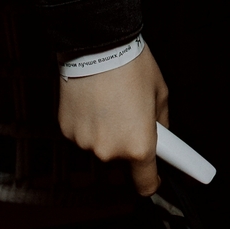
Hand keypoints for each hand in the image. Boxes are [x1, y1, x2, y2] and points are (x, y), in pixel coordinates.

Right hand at [57, 44, 169, 195]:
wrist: (96, 45)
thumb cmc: (132, 65)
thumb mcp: (160, 92)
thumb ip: (162, 122)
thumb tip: (162, 134)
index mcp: (139, 145)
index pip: (146, 183)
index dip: (152, 181)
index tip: (155, 176)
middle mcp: (111, 151)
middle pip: (122, 159)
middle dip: (128, 142)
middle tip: (130, 113)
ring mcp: (86, 143)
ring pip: (100, 145)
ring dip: (106, 131)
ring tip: (109, 99)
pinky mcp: (67, 131)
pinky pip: (82, 133)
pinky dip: (88, 121)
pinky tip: (92, 99)